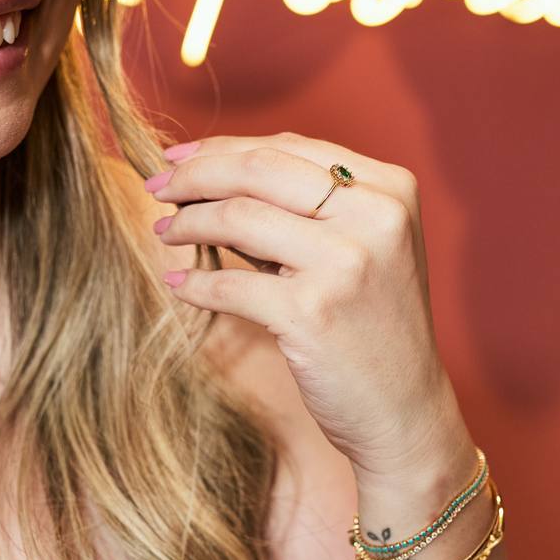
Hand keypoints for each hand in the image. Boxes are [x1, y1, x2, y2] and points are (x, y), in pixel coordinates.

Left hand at [146, 133, 473, 484]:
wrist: (404, 411)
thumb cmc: (372, 325)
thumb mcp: (363, 248)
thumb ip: (306, 208)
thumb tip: (212, 176)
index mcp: (390, 189)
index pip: (289, 147)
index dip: (223, 148)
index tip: (179, 157)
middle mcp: (375, 217)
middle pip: (259, 169)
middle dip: (195, 173)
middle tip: (156, 186)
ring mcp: (346, 265)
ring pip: (238, 219)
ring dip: (188, 223)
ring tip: (164, 232)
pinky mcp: (313, 314)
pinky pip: (229, 286)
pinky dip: (195, 284)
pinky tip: (178, 286)